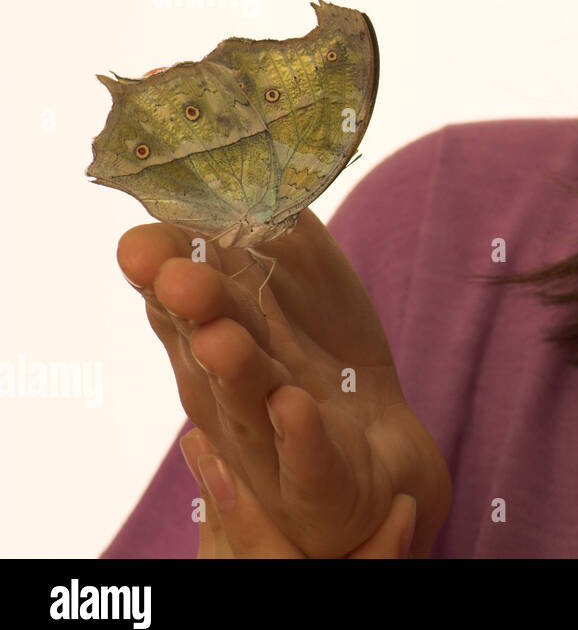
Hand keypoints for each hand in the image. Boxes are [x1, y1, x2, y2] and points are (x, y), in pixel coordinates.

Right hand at [118, 208, 451, 557]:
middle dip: (193, 308)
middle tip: (179, 274)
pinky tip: (296, 405)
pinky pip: (305, 456)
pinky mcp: (313, 476)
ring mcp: (266, 434)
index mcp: (215, 331)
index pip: (178, 297)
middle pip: (205, 341)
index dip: (162, 271)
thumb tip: (251, 153)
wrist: (378, 445)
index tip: (147, 238)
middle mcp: (227, 384)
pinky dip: (298, 433)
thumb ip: (275, 224)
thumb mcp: (303, 278)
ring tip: (223, 337)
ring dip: (233, 367)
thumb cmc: (322, 354)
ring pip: (245, 399)